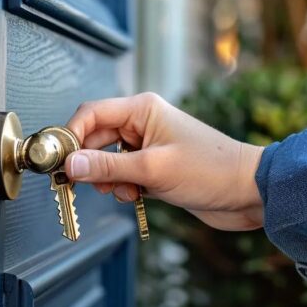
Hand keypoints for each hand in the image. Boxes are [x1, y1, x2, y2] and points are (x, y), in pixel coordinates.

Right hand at [64, 92, 264, 230]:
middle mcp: (143, 123)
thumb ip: (109, 166)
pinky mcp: (155, 167)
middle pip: (95, 138)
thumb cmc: (213, 170)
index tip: (59, 160)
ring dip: (108, 179)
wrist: (248, 191)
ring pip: (108, 159)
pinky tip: (137, 196)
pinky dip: (123, 187)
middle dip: (88, 163)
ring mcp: (149, 145)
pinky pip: (124, 174)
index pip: (91, 114)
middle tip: (79, 184)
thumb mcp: (154, 169)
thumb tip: (71, 164)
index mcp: (143, 109)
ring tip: (125, 191)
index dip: (70, 135)